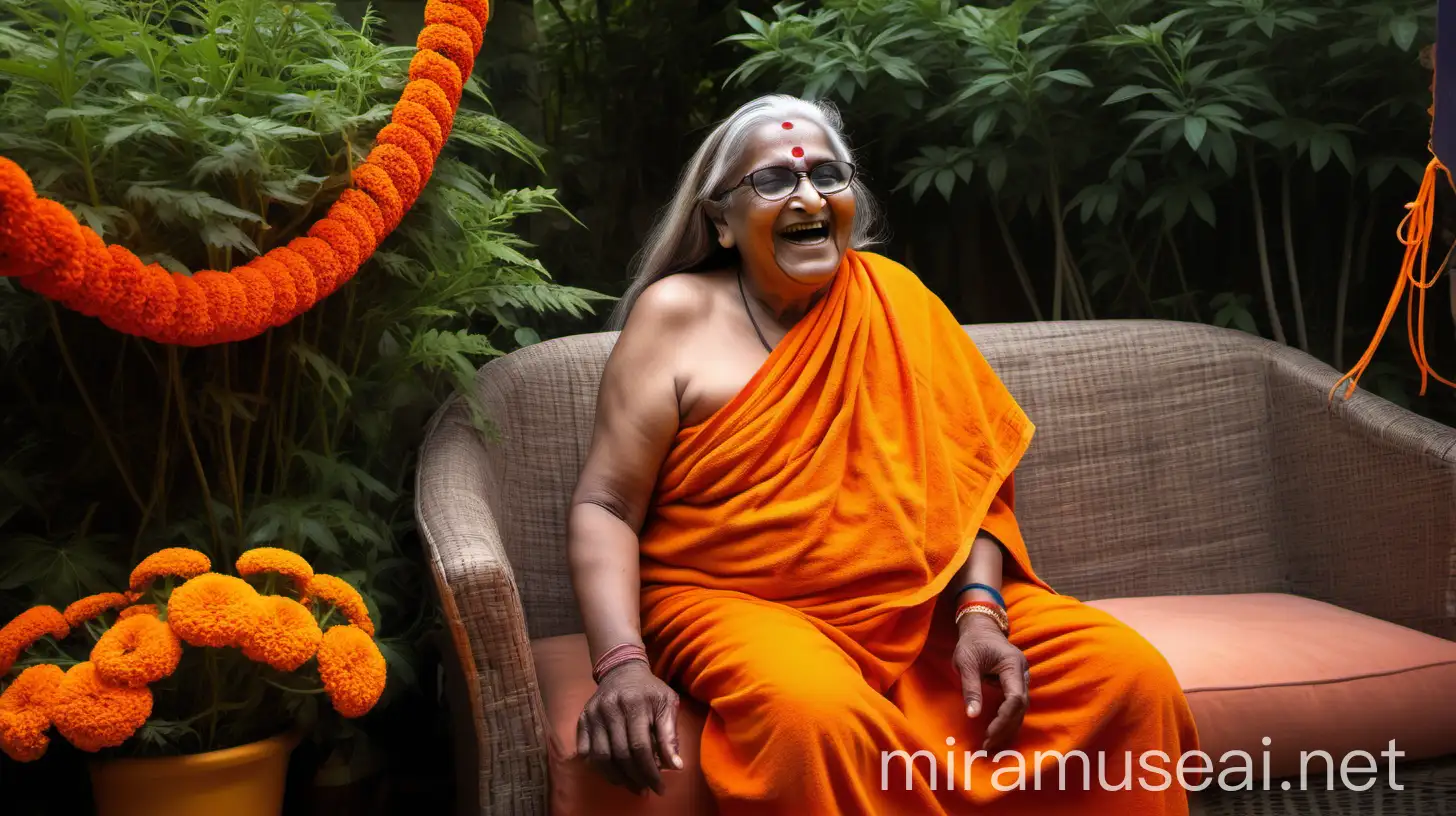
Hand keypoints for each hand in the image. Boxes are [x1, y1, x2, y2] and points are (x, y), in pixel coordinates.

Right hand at [576, 660, 683, 794]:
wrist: (621, 670)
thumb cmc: (649, 690)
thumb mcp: (667, 703)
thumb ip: (670, 734)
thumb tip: (676, 766)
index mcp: (635, 703)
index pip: (641, 747)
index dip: (650, 771)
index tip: (660, 787)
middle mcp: (610, 708)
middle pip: (620, 755)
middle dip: (635, 778)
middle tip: (645, 790)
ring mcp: (593, 714)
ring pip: (601, 757)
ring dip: (617, 777)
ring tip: (631, 785)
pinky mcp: (582, 719)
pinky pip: (586, 751)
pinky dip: (598, 767)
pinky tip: (613, 772)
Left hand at [954, 614, 1028, 753]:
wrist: (981, 628)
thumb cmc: (972, 643)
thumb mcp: (966, 662)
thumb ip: (971, 688)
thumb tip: (972, 715)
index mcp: (1013, 665)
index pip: (1015, 698)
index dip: (1004, 719)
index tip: (988, 733)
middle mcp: (1022, 673)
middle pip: (1021, 707)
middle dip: (1005, 727)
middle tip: (987, 744)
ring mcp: (1022, 678)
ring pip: (1021, 708)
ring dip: (1007, 726)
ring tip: (990, 742)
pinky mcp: (1016, 683)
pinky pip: (1016, 705)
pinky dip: (1008, 719)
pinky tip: (997, 731)